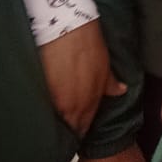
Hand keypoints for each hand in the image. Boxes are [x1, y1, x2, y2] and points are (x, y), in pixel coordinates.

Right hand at [38, 20, 126, 137]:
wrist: (68, 31)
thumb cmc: (89, 47)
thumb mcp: (105, 67)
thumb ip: (111, 85)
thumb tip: (121, 90)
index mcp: (89, 102)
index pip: (83, 127)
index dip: (80, 130)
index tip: (77, 130)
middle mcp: (72, 107)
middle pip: (68, 127)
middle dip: (67, 129)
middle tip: (65, 128)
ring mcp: (55, 101)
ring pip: (55, 120)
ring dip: (56, 121)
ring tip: (54, 119)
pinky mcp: (40, 92)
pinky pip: (43, 108)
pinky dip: (44, 110)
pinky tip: (44, 108)